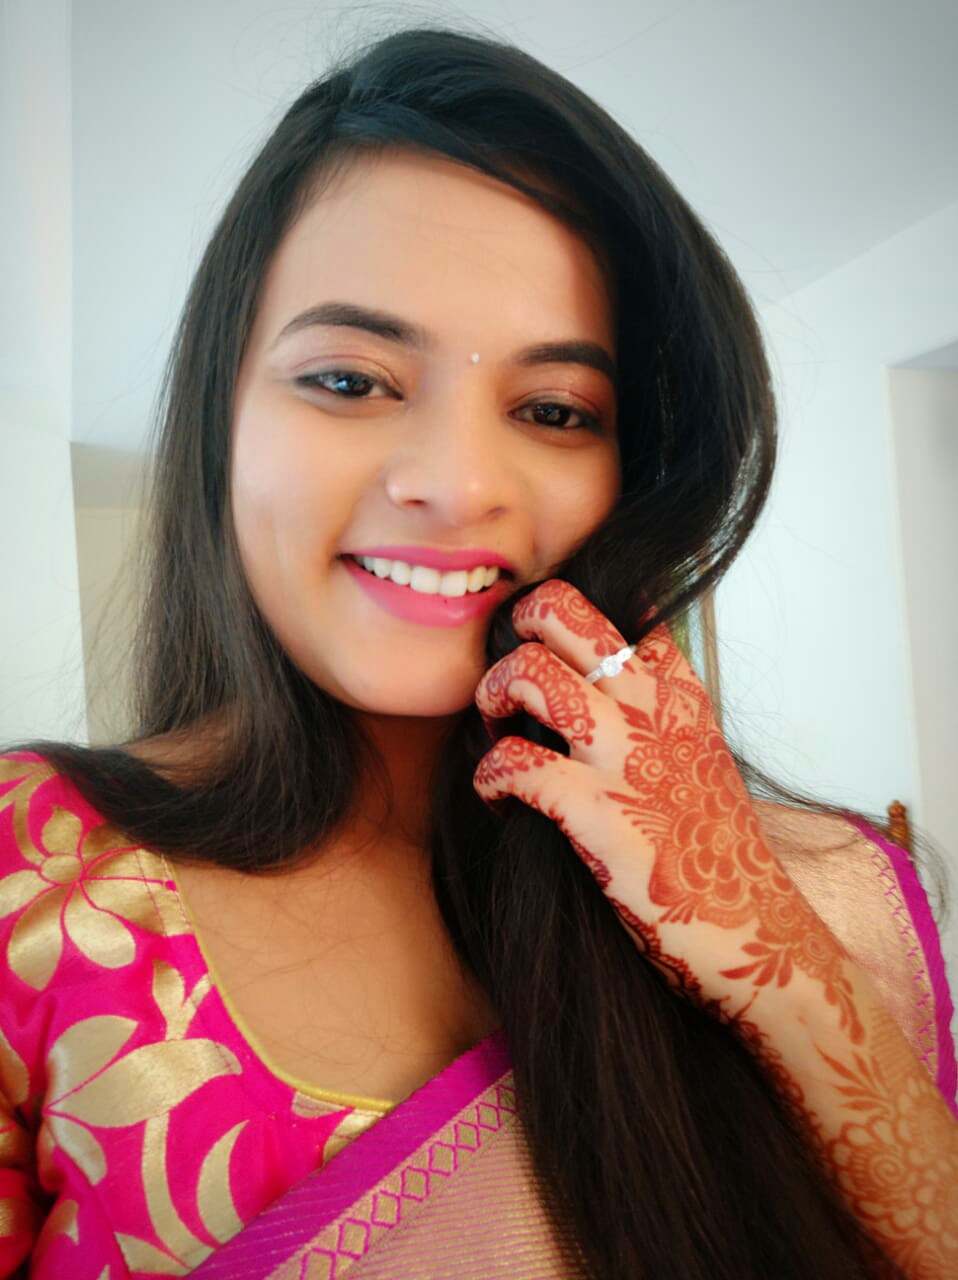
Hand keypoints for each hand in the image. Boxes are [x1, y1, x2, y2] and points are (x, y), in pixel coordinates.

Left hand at [473, 579, 860, 1038]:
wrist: (754, 936)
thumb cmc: (719, 860)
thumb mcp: (703, 763)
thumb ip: (663, 722)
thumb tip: (602, 702)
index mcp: (680, 697)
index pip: (622, 614)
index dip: (569, 624)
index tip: (550, 657)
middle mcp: (652, 711)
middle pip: (564, 612)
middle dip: (518, 626)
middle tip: (508, 677)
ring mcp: (624, 758)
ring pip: (531, 672)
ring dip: (494, 693)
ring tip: (493, 728)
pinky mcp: (596, 812)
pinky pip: (514, 762)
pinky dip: (489, 776)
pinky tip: (496, 799)